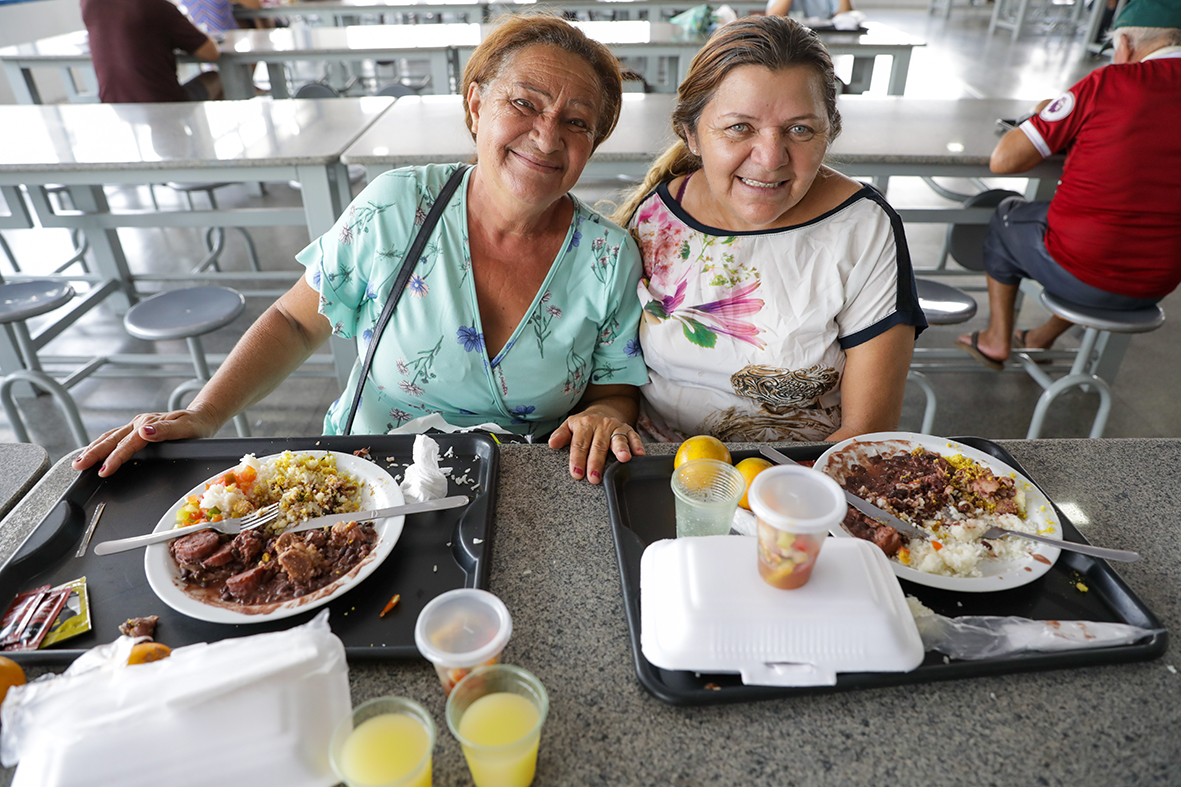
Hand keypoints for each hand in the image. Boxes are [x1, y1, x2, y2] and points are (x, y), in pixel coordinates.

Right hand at [71, 408, 221, 477]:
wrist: (203, 417)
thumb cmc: (196, 425)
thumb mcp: (187, 428)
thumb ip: (166, 430)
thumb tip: (144, 432)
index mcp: (149, 424)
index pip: (127, 444)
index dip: (114, 458)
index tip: (103, 470)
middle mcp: (140, 424)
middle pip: (112, 439)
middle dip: (93, 453)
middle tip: (78, 466)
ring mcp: (137, 426)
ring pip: (110, 437)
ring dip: (93, 449)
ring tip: (79, 462)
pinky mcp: (137, 430)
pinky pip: (115, 437)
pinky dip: (102, 445)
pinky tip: (94, 453)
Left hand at [548, 414, 644, 484]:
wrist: (603, 410)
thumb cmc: (584, 424)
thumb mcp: (569, 426)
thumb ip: (560, 435)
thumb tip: (552, 444)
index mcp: (584, 424)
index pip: (579, 443)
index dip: (577, 459)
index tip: (576, 473)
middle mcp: (601, 424)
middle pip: (598, 445)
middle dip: (596, 462)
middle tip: (594, 478)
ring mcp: (615, 427)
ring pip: (618, 439)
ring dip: (621, 449)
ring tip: (623, 459)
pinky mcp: (628, 429)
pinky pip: (634, 437)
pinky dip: (637, 445)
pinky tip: (639, 454)